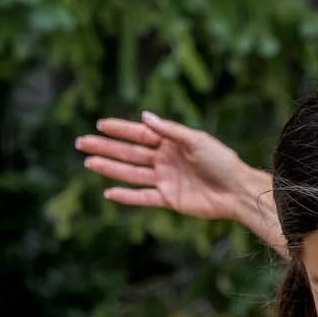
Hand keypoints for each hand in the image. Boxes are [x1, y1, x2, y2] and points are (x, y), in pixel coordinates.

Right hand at [76, 111, 272, 234]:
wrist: (236, 191)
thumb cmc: (221, 161)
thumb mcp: (196, 140)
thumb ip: (170, 131)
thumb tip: (144, 117)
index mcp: (171, 142)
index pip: (139, 134)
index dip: (119, 130)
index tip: (99, 125)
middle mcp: (164, 159)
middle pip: (129, 153)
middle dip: (105, 147)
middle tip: (81, 143)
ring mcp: (164, 179)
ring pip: (131, 173)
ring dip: (110, 169)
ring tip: (88, 163)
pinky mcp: (168, 199)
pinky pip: (142, 197)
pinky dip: (126, 196)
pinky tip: (108, 193)